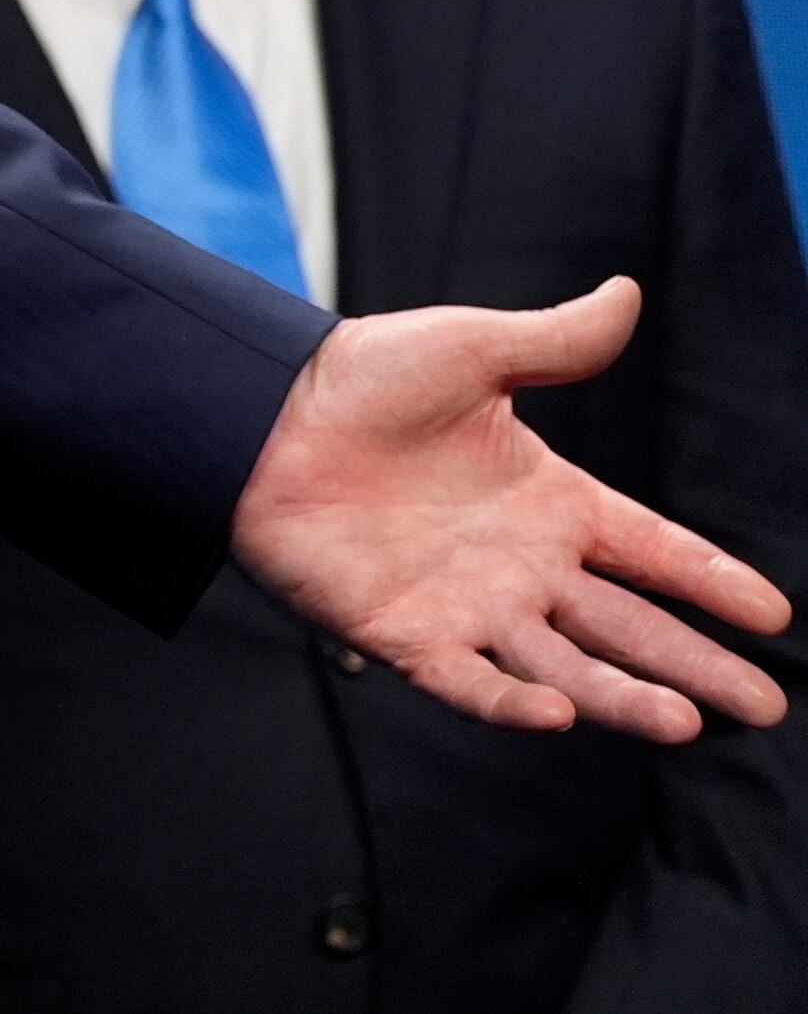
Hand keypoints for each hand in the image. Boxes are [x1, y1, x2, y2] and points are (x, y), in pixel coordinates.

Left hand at [232, 279, 791, 741]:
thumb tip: (626, 292)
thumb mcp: (470, 350)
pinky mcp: (405, 631)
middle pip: (630, 628)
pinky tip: (558, 714)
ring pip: (565, 667)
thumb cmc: (360, 377)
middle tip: (766, 703)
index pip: (653, 549)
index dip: (712, 580)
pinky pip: (468, 681)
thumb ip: (554, 340)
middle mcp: (522, 564)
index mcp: (550, 500)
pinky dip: (510, 704)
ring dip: (625, 697)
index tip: (775, 613)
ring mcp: (468, 603)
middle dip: (698, 666)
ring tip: (688, 721)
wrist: (258, 411)